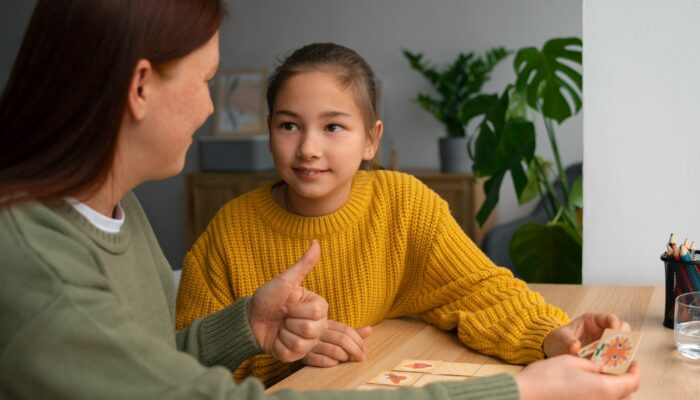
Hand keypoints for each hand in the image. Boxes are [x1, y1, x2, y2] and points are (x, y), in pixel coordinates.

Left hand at [249, 240, 327, 361]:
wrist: (250, 318)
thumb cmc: (268, 298)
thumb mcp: (285, 280)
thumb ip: (304, 264)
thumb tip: (316, 241)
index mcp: (318, 308)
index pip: (317, 312)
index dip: (296, 308)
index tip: (287, 304)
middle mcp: (317, 326)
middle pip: (311, 329)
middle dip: (289, 321)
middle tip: (282, 316)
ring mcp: (308, 342)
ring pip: (301, 342)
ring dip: (283, 333)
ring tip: (279, 327)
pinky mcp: (296, 355)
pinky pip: (292, 352)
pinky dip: (279, 345)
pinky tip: (276, 338)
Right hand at [302, 320, 371, 366]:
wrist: (289, 338)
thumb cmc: (318, 335)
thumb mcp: (333, 331)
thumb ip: (351, 332)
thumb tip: (370, 330)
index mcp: (327, 323)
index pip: (346, 330)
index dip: (357, 339)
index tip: (364, 348)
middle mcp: (319, 332)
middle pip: (342, 340)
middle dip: (355, 350)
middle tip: (361, 358)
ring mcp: (311, 343)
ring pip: (334, 350)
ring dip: (344, 356)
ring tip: (347, 358)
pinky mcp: (305, 355)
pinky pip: (322, 360)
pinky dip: (332, 362)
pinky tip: (335, 362)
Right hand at [516, 355, 639, 399]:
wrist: (527, 395)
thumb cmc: (548, 377)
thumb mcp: (573, 361)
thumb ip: (593, 364)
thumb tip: (602, 366)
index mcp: (605, 389)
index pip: (633, 382)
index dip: (635, 370)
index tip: (632, 361)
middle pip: (626, 394)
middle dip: (625, 381)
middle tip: (616, 367)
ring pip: (612, 399)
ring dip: (613, 389)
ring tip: (602, 376)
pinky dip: (600, 394)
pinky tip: (589, 385)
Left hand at [544, 312, 630, 356]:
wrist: (554, 353)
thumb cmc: (558, 340)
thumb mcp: (560, 337)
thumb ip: (568, 340)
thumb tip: (576, 347)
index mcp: (593, 321)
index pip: (610, 318)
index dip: (615, 324)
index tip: (615, 331)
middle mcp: (603, 332)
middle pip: (622, 331)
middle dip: (623, 338)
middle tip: (620, 346)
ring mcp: (606, 346)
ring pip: (622, 347)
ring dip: (623, 352)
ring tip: (619, 358)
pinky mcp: (606, 359)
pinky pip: (617, 360)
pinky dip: (617, 364)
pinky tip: (614, 368)